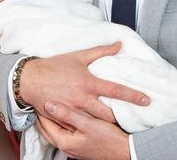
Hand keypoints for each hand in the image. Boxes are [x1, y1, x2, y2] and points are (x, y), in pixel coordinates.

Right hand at [19, 42, 148, 122]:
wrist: (30, 79)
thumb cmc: (55, 66)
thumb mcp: (78, 56)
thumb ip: (100, 51)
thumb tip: (119, 44)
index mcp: (88, 83)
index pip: (116, 90)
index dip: (132, 96)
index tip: (146, 100)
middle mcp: (82, 99)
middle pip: (108, 115)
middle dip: (120, 120)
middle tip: (132, 121)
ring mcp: (73, 111)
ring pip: (95, 124)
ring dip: (106, 126)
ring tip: (117, 127)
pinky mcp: (65, 118)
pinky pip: (79, 127)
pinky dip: (88, 129)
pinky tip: (95, 130)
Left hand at [38, 102, 129, 159]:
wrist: (125, 151)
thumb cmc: (108, 138)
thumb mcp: (87, 124)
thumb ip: (67, 114)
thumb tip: (49, 105)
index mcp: (64, 141)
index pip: (45, 124)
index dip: (41, 110)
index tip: (38, 97)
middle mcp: (66, 146)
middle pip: (47, 129)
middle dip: (43, 115)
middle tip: (40, 100)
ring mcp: (73, 147)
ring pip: (55, 131)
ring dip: (52, 119)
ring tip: (50, 105)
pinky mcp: (80, 145)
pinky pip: (65, 132)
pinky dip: (61, 124)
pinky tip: (66, 115)